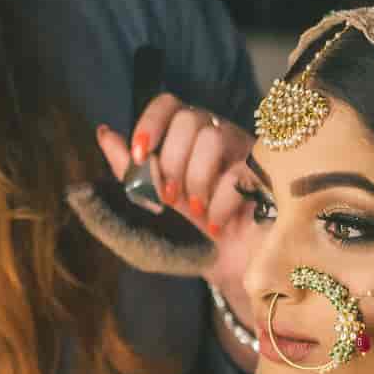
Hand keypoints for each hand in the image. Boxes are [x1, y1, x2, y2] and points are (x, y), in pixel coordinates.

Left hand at [96, 94, 259, 315]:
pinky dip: (219, 203)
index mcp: (188, 138)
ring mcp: (246, 151)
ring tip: (196, 209)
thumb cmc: (194, 233)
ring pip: (213, 137)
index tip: (139, 155)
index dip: (151, 123)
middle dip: (172, 162)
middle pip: (189, 119)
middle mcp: (218, 135)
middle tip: (170, 197)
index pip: (168, 104)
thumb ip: (130, 170)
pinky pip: (239, 170)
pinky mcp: (269, 174)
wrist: (231, 268)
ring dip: (196, 180)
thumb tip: (104, 133)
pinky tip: (216, 223)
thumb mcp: (155, 202)